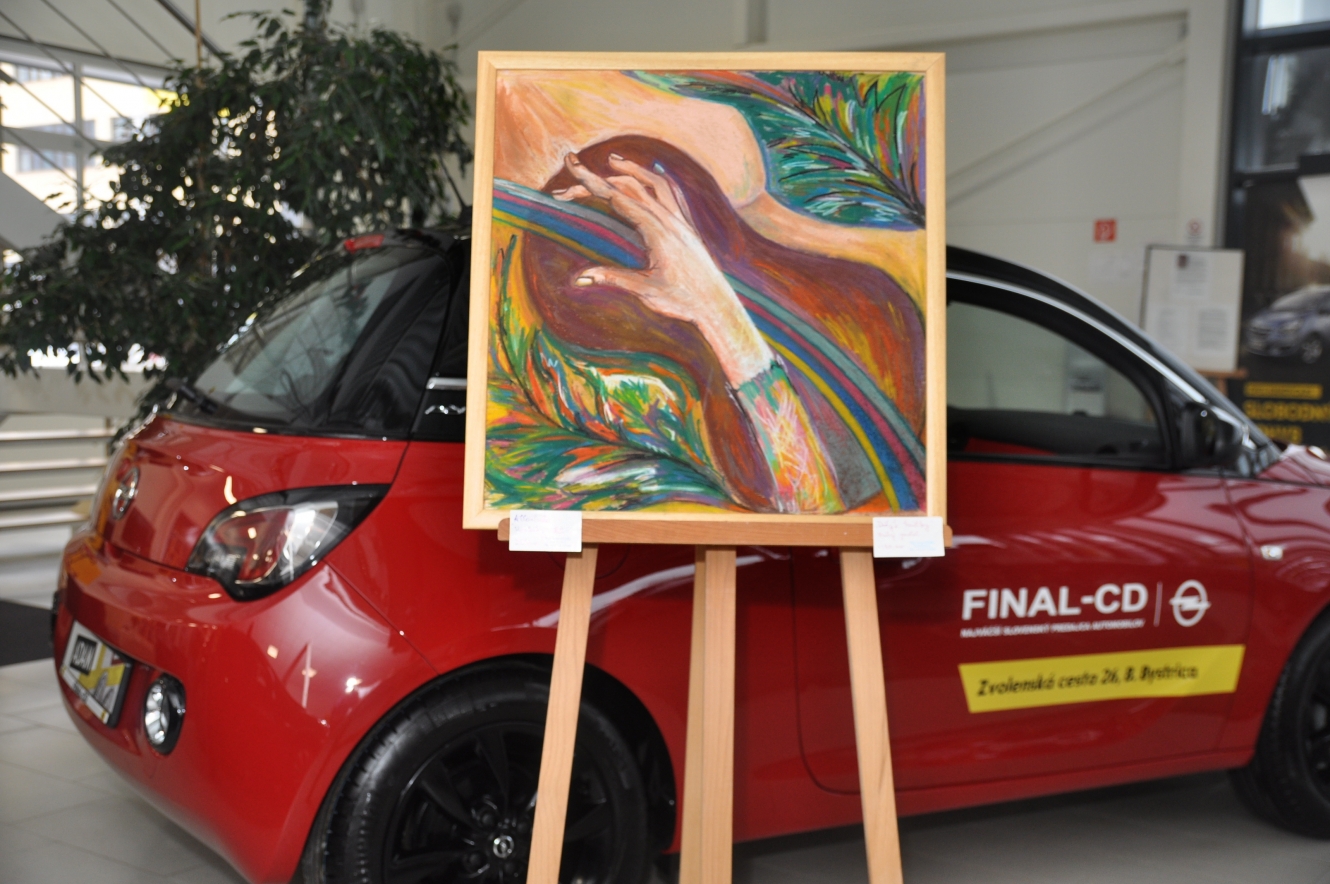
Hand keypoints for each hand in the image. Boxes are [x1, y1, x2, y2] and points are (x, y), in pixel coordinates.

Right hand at [553, 152, 772, 386]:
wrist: (718, 306)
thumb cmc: (683, 301)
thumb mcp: (645, 291)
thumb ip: (612, 279)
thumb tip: (579, 278)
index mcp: (657, 232)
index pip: (617, 197)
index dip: (591, 182)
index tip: (571, 166)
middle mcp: (670, 220)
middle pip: (630, 188)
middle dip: (598, 180)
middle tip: (571, 179)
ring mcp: (681, 222)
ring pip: (655, 184)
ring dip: (632, 170)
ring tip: (612, 161)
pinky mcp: (687, 228)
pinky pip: (672, 194)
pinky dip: (656, 180)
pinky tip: (651, 176)